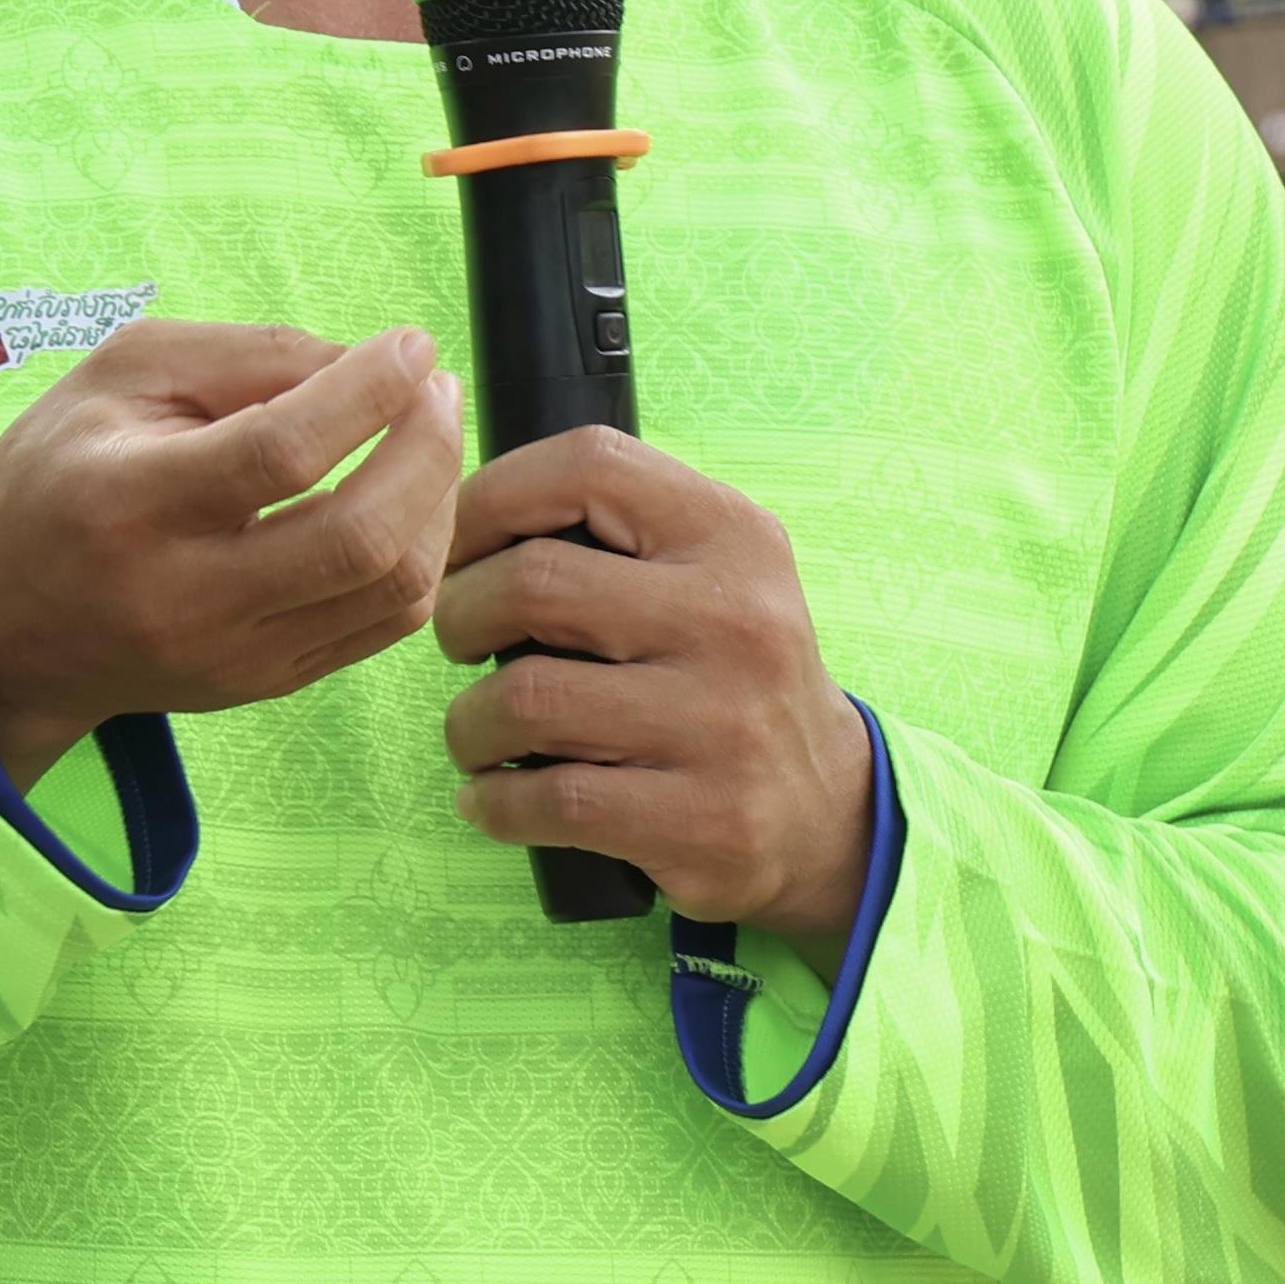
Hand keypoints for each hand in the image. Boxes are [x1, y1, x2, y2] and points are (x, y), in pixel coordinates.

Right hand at [0, 324, 460, 791]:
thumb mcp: (119, 375)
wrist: (0, 627)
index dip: (366, 393)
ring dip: (438, 500)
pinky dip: (420, 552)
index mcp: (128, 502)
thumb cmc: (60, 474)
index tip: (409, 345)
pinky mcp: (266, 682)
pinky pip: (385, 625)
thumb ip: (245, 355)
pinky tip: (409, 498)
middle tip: (437, 387)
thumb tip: (367, 364)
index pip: (278, 452)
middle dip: (427, 449)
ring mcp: (232, 655)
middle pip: (357, 537)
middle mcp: (183, 596)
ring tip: (428, 433)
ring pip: (391, 590)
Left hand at [434, 429, 878, 943]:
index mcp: (732, 535)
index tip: (458, 549)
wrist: (825, 808)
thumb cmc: (726, 674)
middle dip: (460, 615)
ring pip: (525, 698)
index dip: (489, 499)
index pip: (587, 466)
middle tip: (461, 645)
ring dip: (469, 724)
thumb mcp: (714, 571)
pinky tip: (493, 798)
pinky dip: (494, 802)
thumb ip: (618, 531)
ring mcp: (723, 723)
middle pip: (532, 583)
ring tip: (478, 735)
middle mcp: (736, 618)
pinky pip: (551, 800)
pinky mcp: (703, 817)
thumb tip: (459, 515)